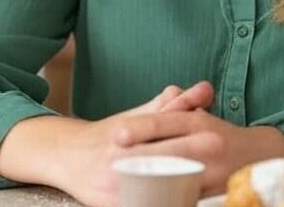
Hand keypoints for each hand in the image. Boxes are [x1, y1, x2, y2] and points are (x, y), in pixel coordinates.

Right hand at [0, 81, 214, 206]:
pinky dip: (161, 204)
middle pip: (160, 160)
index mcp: (126, 133)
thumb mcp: (133, 118)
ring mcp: (114, 183)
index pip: (159, 132)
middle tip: (218, 156)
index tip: (216, 137)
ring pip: (152, 189)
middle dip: (190, 160)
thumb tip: (200, 89)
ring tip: (206, 191)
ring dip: (179, 190)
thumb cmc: (107, 136)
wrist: (65, 155)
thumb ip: (168, 106)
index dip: (189, 137)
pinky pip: (138, 206)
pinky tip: (179, 203)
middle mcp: (118, 156)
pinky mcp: (109, 204)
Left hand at [112, 110, 283, 194]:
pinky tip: (152, 200)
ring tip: (126, 183)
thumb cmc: (221, 134)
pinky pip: (191, 198)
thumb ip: (174, 107)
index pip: (163, 122)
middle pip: (166, 152)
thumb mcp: (198, 117)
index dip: (139, 128)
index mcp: (198, 124)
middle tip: (113, 163)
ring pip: (178, 177)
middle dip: (138, 158)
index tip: (117, 135)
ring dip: (151, 182)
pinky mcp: (219, 194)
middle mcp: (208, 145)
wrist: (263, 155)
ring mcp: (214, 171)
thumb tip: (152, 102)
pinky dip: (171, 199)